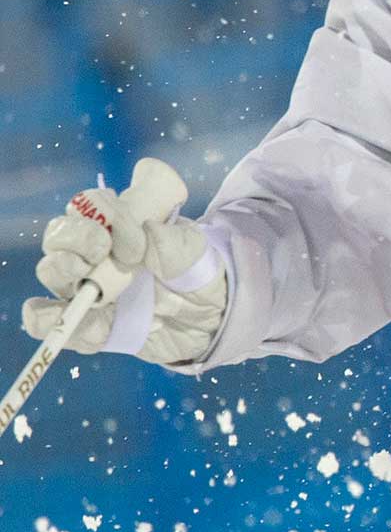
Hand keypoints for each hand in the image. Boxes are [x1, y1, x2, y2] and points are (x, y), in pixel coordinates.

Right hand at [23, 166, 227, 365]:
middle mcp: (94, 255)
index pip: (91, 204)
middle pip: (60, 234)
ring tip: (83, 275)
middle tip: (103, 248)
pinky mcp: (86, 327)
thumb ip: (177, 244)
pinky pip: (51, 322)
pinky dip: (44, 318)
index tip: (133, 229)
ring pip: (52, 271)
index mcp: (119, 227)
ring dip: (60, 268)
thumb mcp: (197, 254)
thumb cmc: (196, 275)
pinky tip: (48, 314)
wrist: (207, 319)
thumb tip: (150, 229)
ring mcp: (87, 290)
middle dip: (75, 236)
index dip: (103, 211)